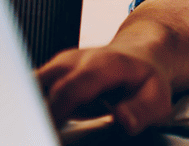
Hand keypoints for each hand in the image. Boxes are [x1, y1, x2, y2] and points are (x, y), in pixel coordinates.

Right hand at [37, 45, 173, 135]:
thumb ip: (141, 111)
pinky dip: (34, 106)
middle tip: (42, 133)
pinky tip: (42, 121)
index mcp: (102, 65)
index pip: (69, 89)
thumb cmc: (146, 80)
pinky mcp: (52, 72)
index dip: (55, 112)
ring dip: (33, 109)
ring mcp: (61, 64)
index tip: (48, 133)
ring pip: (32, 86)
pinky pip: (33, 89)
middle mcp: (77, 60)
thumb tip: (123, 120)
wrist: (140, 55)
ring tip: (40, 128)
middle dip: (37, 114)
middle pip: (41, 86)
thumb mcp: (157, 99)